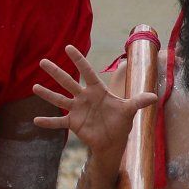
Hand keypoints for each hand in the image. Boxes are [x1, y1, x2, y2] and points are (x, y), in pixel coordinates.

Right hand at [31, 46, 158, 157]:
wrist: (113, 141)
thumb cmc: (120, 122)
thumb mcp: (130, 110)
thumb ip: (139, 101)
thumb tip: (154, 96)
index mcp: (97, 90)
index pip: (87, 72)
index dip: (79, 60)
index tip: (68, 47)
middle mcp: (84, 97)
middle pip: (68, 82)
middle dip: (56, 72)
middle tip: (43, 61)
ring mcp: (77, 110)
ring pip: (60, 99)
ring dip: (47, 94)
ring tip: (34, 87)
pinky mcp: (73, 123)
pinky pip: (58, 122)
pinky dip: (48, 122)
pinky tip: (35, 120)